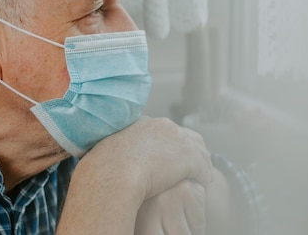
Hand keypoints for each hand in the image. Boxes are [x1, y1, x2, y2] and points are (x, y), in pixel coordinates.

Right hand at [57, 116, 213, 233]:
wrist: (113, 173)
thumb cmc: (103, 168)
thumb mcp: (106, 151)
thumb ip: (114, 151)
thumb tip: (107, 160)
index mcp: (143, 123)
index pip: (165, 130)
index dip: (170, 144)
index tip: (170, 156)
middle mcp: (162, 126)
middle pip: (186, 136)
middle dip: (190, 150)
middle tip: (191, 165)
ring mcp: (177, 139)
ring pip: (198, 150)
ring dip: (200, 163)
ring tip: (200, 177)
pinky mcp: (188, 156)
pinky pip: (203, 167)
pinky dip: (204, 176)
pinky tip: (203, 185)